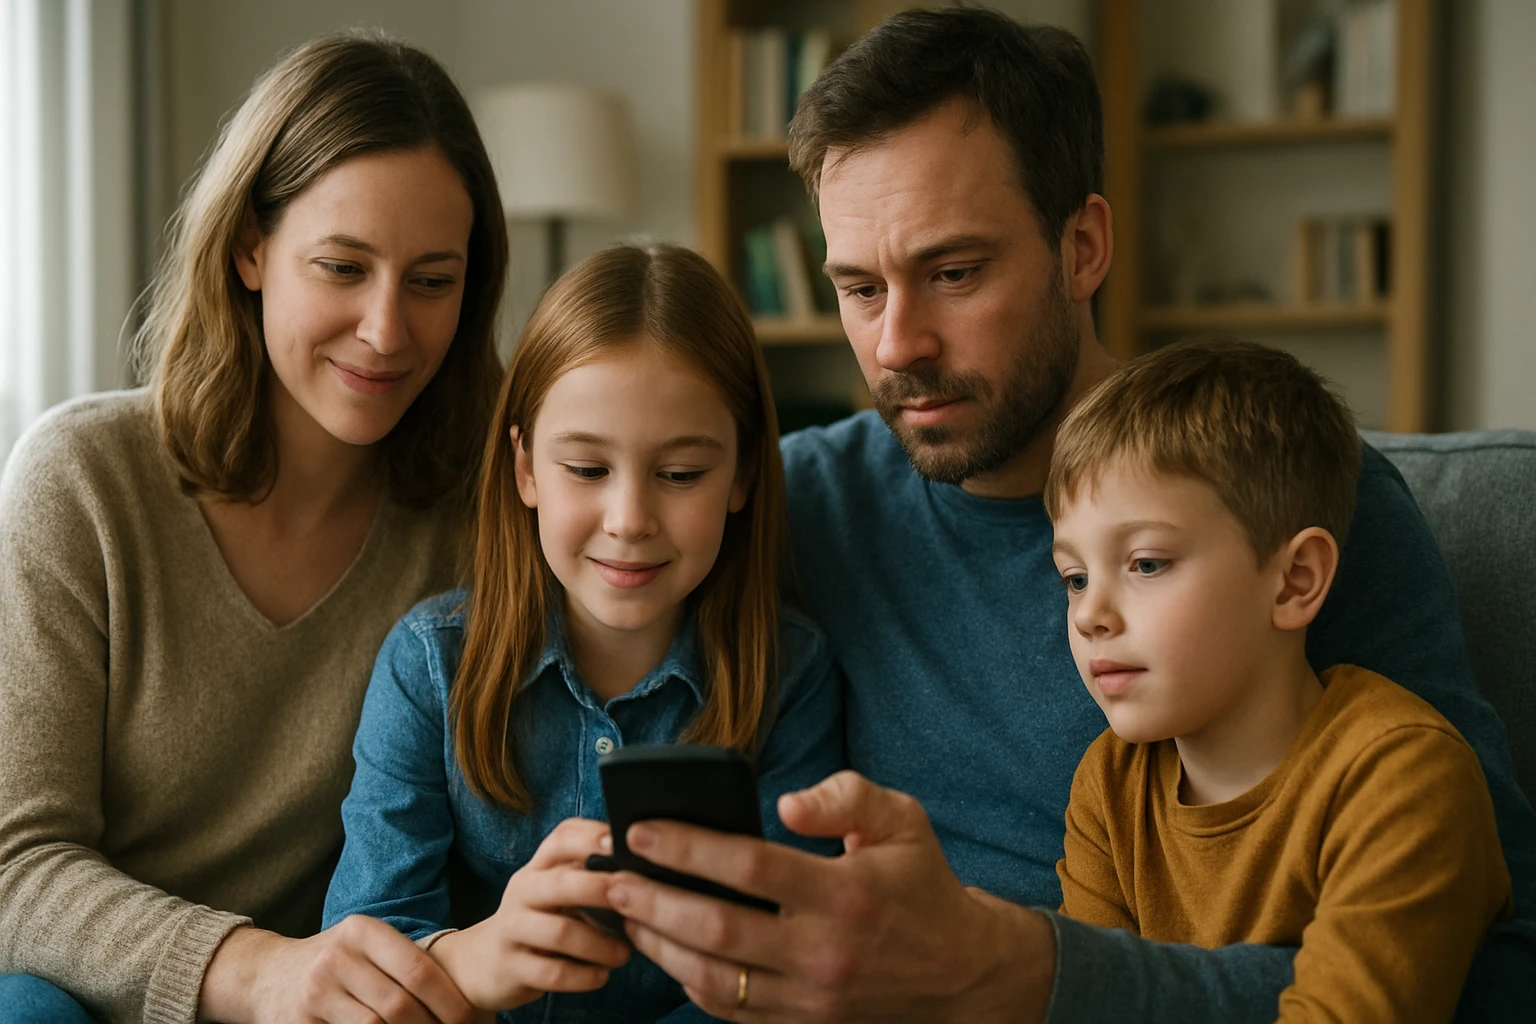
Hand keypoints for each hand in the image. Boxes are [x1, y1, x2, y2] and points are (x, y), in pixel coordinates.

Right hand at [199, 917, 475, 1023]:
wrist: (267, 975)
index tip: (472, 1022)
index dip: (451, 1002)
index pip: (419, 970)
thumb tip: (467, 996)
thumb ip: (406, 962)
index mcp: (363, 931)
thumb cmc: (337, 963)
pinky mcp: (299, 1022)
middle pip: (400, 1005)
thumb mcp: (367, 947)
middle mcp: (337, 956)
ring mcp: (315, 991)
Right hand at [431, 818, 631, 1010]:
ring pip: (561, 932)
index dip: (594, 837)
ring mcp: (513, 928)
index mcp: (539, 865)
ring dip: (600, 944)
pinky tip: (602, 976)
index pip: (563, 837)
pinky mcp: (510, 967)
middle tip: (637, 902)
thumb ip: (591, 875)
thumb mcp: (557, 890)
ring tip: (625, 954)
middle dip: (601, 889)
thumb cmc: (540, 918)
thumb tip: (647, 868)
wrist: (485, 961)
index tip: (625, 845)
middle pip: (562, 883)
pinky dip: (583, 976)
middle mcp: (522, 890)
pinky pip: (552, 973)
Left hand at [605, 771, 1055, 1022]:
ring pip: (713, 977)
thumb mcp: (901, 821)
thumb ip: (846, 798)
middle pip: (717, 928)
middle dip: (653, 900)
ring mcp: (810, 996)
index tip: (642, 829)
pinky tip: (665, 949)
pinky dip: (688, 981)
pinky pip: (729, 1009)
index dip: (689, 848)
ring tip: (625, 911)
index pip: (750, 868)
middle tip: (612, 875)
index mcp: (846, 894)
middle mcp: (824, 951)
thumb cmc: (920, 884)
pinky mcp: (802, 1023)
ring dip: (658, 944)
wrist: (960, 972)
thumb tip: (787, 802)